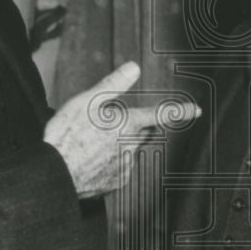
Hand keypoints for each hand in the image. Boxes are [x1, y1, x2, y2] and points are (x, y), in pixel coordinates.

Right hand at [44, 61, 199, 198]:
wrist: (54, 173)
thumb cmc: (67, 134)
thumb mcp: (86, 101)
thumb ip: (113, 84)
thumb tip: (133, 68)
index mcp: (127, 124)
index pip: (160, 114)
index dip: (179, 111)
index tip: (196, 110)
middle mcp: (131, 146)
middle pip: (144, 132)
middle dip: (137, 126)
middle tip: (113, 123)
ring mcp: (125, 166)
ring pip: (131, 150)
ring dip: (120, 144)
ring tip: (92, 142)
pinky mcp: (117, 182)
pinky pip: (120, 168)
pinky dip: (111, 161)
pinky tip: (92, 159)